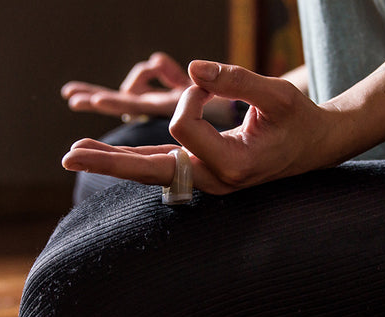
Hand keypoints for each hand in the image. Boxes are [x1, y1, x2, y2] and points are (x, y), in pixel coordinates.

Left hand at [63, 60, 341, 194]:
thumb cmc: (300, 120)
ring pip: (151, 173)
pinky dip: (133, 161)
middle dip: (109, 160)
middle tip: (68, 153)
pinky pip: (162, 167)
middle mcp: (216, 181)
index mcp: (234, 165)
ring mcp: (207, 181)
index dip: (194, 93)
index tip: (212, 80)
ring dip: (112, 162)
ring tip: (75, 153)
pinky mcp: (203, 174)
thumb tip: (195, 68)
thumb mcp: (277, 96)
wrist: (316, 148)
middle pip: (151, 170)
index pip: (185, 125)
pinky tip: (108, 156)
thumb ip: (236, 80)